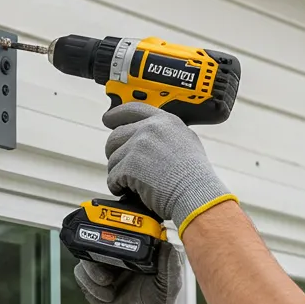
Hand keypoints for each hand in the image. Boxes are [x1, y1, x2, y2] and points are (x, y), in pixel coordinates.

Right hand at [73, 242, 187, 303]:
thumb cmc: (161, 301)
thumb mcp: (171, 281)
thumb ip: (170, 263)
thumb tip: (167, 244)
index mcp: (135, 250)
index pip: (119, 232)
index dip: (114, 231)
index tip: (115, 238)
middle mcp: (117, 256)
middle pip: (97, 240)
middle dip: (98, 250)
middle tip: (107, 261)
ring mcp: (102, 268)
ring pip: (86, 258)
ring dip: (94, 271)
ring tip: (108, 283)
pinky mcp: (92, 283)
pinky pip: (80, 275)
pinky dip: (91, 285)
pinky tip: (107, 296)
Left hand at [103, 103, 236, 236]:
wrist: (196, 194)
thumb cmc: (195, 176)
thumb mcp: (187, 142)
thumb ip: (167, 134)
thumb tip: (151, 136)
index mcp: (165, 121)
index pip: (133, 109)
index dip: (116, 114)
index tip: (108, 119)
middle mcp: (150, 129)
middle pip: (116, 136)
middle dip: (115, 152)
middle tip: (121, 165)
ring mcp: (139, 146)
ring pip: (113, 158)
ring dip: (118, 172)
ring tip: (131, 182)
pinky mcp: (130, 166)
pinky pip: (112, 177)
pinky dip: (117, 186)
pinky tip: (127, 191)